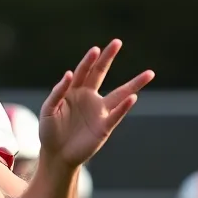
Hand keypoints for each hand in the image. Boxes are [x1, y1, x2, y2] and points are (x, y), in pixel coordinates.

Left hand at [37, 40, 153, 168]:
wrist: (56, 155)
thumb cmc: (49, 131)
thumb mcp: (48, 110)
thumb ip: (57, 93)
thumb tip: (69, 74)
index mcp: (74, 91)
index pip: (84, 71)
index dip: (90, 60)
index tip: (97, 49)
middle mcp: (89, 97)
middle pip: (101, 74)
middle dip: (108, 58)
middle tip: (117, 42)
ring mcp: (99, 111)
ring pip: (120, 94)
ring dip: (134, 84)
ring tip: (149, 73)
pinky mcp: (104, 127)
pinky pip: (117, 115)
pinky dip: (124, 107)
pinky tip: (133, 98)